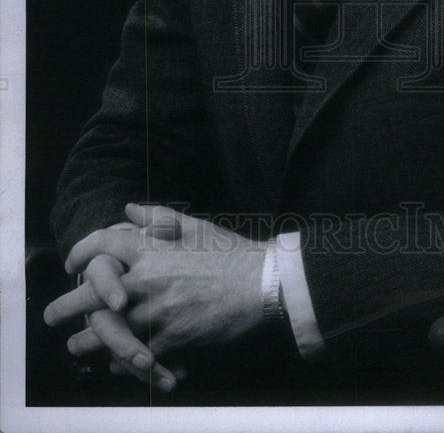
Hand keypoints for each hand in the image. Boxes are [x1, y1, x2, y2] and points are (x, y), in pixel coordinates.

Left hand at [48, 203, 265, 360]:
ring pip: (106, 333)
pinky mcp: (171, 340)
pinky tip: (115, 365)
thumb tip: (128, 210)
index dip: (80, 252)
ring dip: (86, 342)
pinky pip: (136, 356)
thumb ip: (158, 217)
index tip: (71, 262)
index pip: (101, 245)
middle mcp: (146, 281)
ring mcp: (156, 313)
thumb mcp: (194, 226)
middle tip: (53, 315)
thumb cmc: (229, 253)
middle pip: (89, 295)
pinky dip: (123, 363)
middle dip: (65, 306)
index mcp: (151, 250)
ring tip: (76, 347)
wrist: (260, 284)